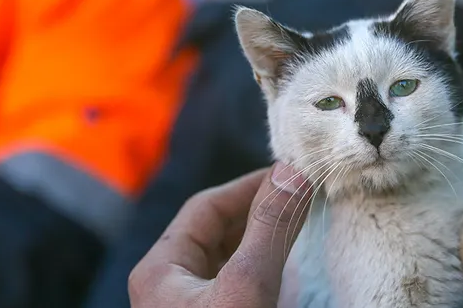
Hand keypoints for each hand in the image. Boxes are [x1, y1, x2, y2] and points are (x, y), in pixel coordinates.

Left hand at [129, 162, 312, 307]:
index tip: (292, 177)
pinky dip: (260, 273)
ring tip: (298, 230)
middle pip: (216, 233)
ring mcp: (189, 307)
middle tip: (302, 200)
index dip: (249, 186)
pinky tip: (285, 275)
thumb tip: (292, 169)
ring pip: (227, 261)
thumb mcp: (246, 286)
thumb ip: (268, 228)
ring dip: (262, 243)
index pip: (206, 207)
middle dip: (259, 213)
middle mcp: (168, 287)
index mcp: (159, 269)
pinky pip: (234, 288)